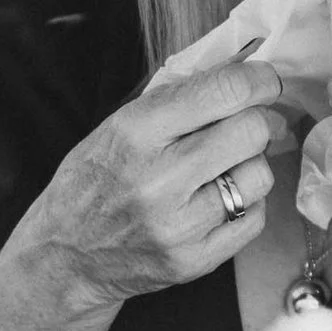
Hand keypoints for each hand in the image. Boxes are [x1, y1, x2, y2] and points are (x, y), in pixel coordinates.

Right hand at [4, 60, 282, 313]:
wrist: (64, 257)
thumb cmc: (95, 180)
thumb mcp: (119, 124)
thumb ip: (178, 98)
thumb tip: (244, 70)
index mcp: (136, 132)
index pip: (224, 91)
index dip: (259, 81)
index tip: (266, 82)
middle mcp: (158, 179)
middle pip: (252, 131)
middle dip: (258, 122)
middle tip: (246, 126)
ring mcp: (178, 225)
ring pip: (259, 176)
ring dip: (250, 166)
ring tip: (224, 168)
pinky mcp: (194, 260)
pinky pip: (255, 218)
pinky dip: (246, 204)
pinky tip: (220, 200)